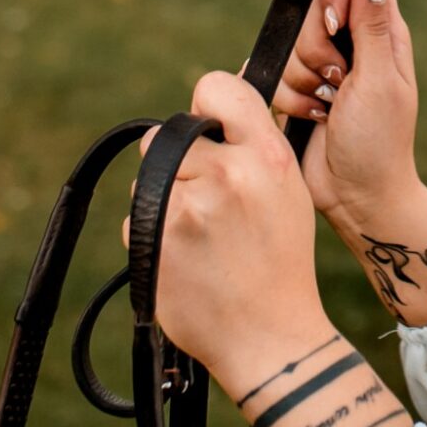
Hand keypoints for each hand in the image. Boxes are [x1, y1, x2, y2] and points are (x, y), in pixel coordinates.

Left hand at [129, 69, 327, 397]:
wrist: (269, 339)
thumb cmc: (279, 260)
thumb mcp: (288, 189)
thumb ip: (252, 141)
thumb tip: (210, 97)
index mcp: (267, 156)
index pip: (215, 88)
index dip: (205, 107)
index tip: (210, 131)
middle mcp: (228, 174)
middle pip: (168, 136)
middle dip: (179, 162)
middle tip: (210, 203)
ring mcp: (187, 209)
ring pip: (149, 179)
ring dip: (165, 201)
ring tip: (203, 239)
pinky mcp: (154, 241)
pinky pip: (137, 220)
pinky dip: (154, 237)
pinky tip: (186, 262)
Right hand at [270, 0, 425, 237]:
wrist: (355, 196)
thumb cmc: (379, 141)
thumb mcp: (380, 80)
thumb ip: (372, 26)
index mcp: (382, 35)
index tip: (333, 22)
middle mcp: (351, 47)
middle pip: (313, 12)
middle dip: (317, 49)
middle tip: (338, 79)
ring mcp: (322, 71)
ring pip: (290, 47)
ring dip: (305, 82)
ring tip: (329, 107)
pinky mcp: (298, 94)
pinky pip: (274, 78)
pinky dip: (291, 101)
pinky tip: (313, 119)